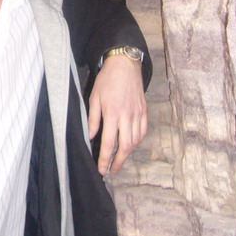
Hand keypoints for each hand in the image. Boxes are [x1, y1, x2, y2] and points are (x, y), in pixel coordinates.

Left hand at [88, 54, 147, 173]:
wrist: (125, 65)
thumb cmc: (107, 80)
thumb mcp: (94, 98)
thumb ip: (92, 119)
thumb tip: (90, 137)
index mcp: (112, 113)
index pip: (109, 142)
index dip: (105, 158)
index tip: (102, 168)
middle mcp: (127, 116)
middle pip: (125, 146)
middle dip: (118, 161)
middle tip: (112, 170)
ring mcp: (138, 114)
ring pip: (135, 141)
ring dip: (127, 153)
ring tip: (119, 159)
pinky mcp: (144, 111)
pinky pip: (143, 131)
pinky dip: (137, 141)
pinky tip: (131, 145)